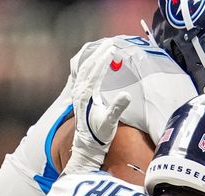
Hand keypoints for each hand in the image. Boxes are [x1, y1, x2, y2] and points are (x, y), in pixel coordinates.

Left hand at [63, 41, 130, 174]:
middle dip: (99, 53)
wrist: (87, 144)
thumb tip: (127, 95)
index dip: (105, 60)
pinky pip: (82, 74)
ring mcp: (77, 92)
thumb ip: (117, 108)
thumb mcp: (110, 122)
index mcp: (86, 95)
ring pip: (84, 68)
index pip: (96, 72)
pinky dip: (88, 64)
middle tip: (110, 42)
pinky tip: (94, 61)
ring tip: (104, 47)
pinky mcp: (78, 95)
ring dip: (94, 56)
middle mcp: (79, 91)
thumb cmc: (99, 134)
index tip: (114, 49)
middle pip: (89, 66)